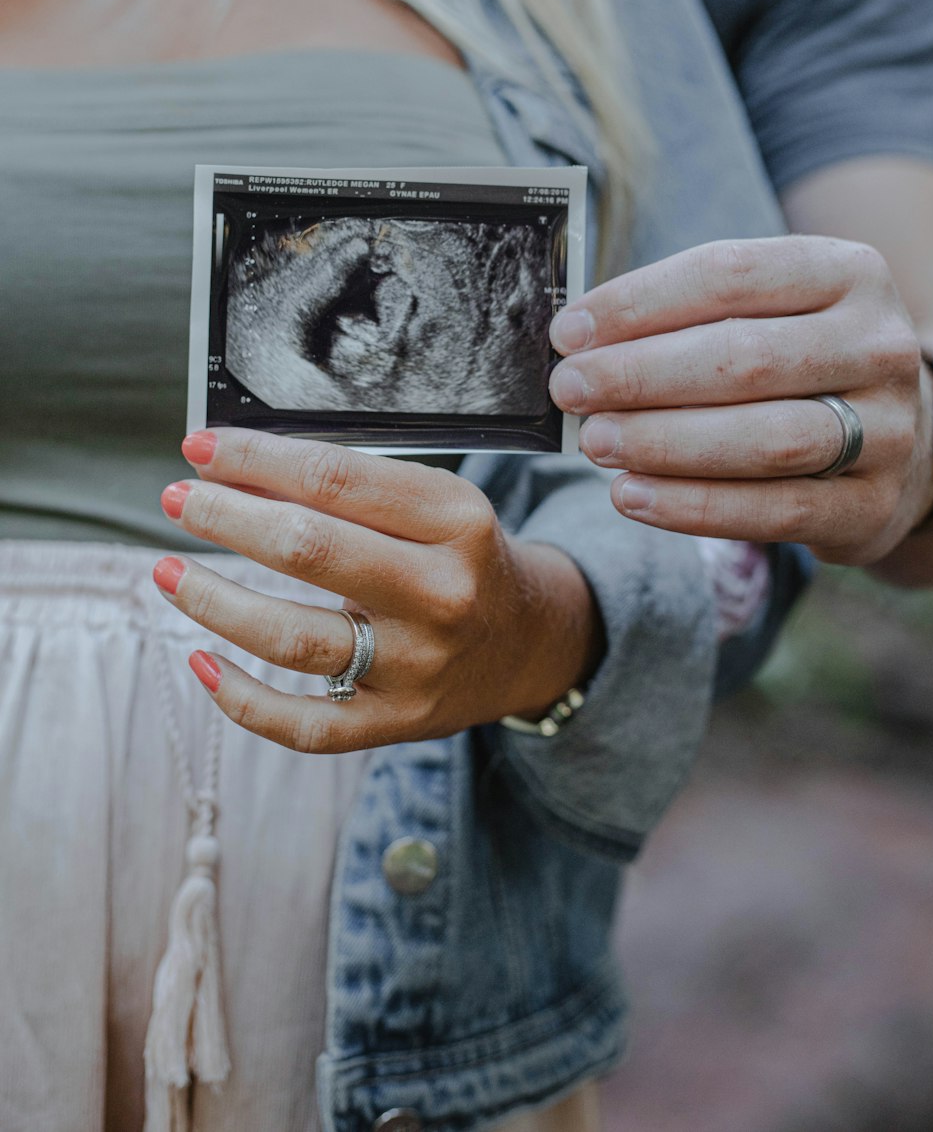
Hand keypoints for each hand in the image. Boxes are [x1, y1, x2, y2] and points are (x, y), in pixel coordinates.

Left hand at [154, 429, 598, 752]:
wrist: (526, 641)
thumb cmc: (461, 555)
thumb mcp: (433, 503)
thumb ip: (351, 488)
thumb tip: (236, 472)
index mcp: (457, 521)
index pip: (337, 479)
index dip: (257, 458)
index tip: (201, 446)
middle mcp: (442, 594)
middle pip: (309, 551)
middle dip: (226, 518)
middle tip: (177, 499)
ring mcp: (418, 667)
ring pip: (293, 639)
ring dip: (214, 602)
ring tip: (167, 571)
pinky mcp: (394, 723)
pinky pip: (301, 724)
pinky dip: (240, 697)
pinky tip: (200, 660)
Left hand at [549, 236, 932, 566]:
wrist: (903, 439)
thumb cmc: (796, 363)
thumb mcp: (765, 312)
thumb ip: (683, 317)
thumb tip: (576, 339)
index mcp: (847, 273)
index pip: (730, 275)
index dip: (639, 303)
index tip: (568, 332)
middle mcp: (880, 344)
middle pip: (744, 357)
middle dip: (640, 374)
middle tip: (570, 389)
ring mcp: (889, 429)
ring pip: (766, 439)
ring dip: (664, 442)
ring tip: (595, 442)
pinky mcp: (874, 505)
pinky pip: (776, 511)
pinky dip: (694, 507)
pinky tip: (632, 496)